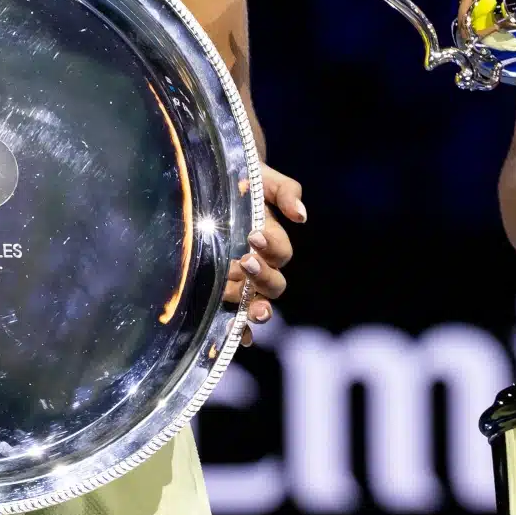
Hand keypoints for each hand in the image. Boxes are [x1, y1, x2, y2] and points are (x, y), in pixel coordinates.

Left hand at [226, 165, 303, 345]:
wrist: (214, 185)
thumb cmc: (245, 182)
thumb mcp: (265, 180)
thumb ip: (286, 192)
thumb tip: (301, 216)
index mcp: (272, 241)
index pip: (281, 253)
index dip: (272, 247)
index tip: (254, 234)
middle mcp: (261, 265)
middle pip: (274, 284)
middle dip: (263, 277)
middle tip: (246, 260)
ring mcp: (242, 282)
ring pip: (257, 302)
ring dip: (252, 305)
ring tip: (238, 299)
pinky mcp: (222, 291)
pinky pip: (237, 315)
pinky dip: (241, 328)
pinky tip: (236, 334)